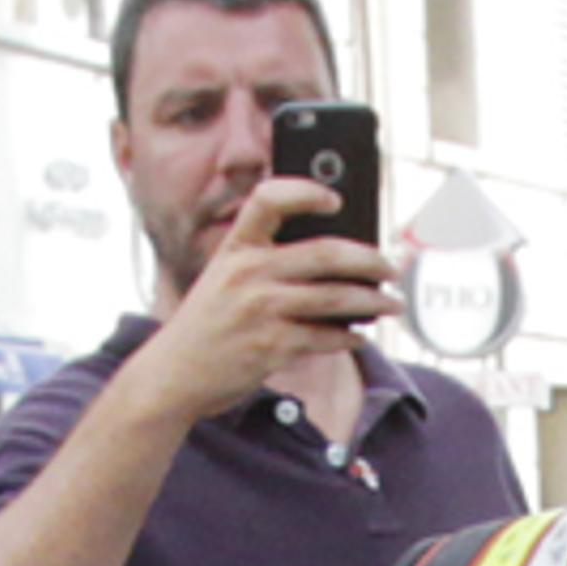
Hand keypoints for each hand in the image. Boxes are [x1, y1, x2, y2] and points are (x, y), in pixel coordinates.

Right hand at [141, 177, 388, 424]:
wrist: (175, 373)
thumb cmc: (208, 324)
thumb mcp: (223, 279)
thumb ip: (263, 263)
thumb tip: (332, 262)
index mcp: (235, 248)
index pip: (268, 200)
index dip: (305, 192)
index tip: (335, 200)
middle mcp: (248, 273)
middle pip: (324, 254)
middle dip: (368, 260)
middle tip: (390, 267)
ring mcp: (260, 310)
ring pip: (335, 298)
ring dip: (372, 301)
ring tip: (391, 303)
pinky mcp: (271, 347)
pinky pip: (325, 338)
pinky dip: (349, 337)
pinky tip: (359, 336)